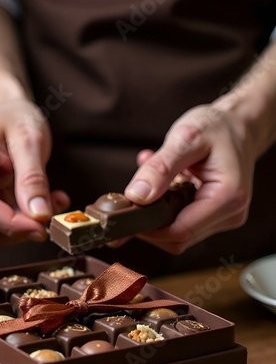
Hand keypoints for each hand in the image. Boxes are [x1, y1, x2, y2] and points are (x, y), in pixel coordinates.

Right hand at [0, 98, 69, 244]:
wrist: (4, 111)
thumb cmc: (15, 116)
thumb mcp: (30, 138)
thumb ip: (33, 178)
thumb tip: (39, 216)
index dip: (11, 224)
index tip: (41, 228)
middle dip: (24, 225)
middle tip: (55, 213)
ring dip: (29, 223)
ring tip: (54, 201)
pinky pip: (3, 220)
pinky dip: (27, 217)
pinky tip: (46, 201)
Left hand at [123, 103, 255, 252]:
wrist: (237, 125)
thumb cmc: (216, 127)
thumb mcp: (185, 138)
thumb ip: (160, 168)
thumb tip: (137, 196)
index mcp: (228, 197)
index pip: (180, 232)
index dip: (148, 228)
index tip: (125, 212)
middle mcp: (230, 214)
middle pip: (177, 238)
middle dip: (149, 222)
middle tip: (132, 196)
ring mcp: (222, 218)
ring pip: (176, 234)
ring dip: (155, 213)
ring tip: (151, 183)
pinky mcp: (213, 217)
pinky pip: (180, 222)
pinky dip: (163, 208)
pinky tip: (161, 186)